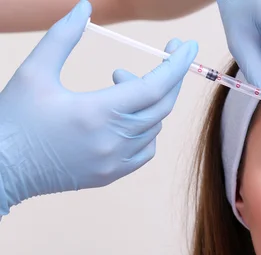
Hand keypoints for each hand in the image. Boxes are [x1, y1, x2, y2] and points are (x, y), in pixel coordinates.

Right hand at [0, 0, 198, 214]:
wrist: (2, 169)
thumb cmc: (15, 118)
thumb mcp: (34, 72)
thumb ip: (62, 36)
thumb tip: (84, 7)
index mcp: (97, 113)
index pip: (154, 86)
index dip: (176, 64)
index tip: (187, 45)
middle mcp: (113, 140)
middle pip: (161, 105)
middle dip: (168, 77)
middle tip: (163, 56)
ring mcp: (115, 162)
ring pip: (155, 126)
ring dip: (149, 101)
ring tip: (119, 84)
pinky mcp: (112, 175)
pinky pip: (146, 149)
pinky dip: (147, 128)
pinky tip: (126, 116)